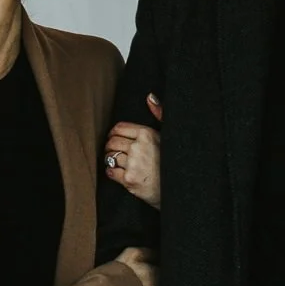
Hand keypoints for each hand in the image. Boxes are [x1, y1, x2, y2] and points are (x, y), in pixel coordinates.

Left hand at [104, 93, 163, 208]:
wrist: (175, 189)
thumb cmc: (171, 161)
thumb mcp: (166, 135)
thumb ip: (158, 114)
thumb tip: (150, 96)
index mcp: (147, 134)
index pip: (119, 128)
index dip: (113, 133)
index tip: (115, 138)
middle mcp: (139, 147)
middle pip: (112, 142)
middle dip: (110, 146)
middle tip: (113, 151)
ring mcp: (133, 164)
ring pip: (109, 157)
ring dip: (110, 159)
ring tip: (118, 162)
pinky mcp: (129, 179)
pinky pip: (110, 172)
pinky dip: (111, 172)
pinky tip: (118, 173)